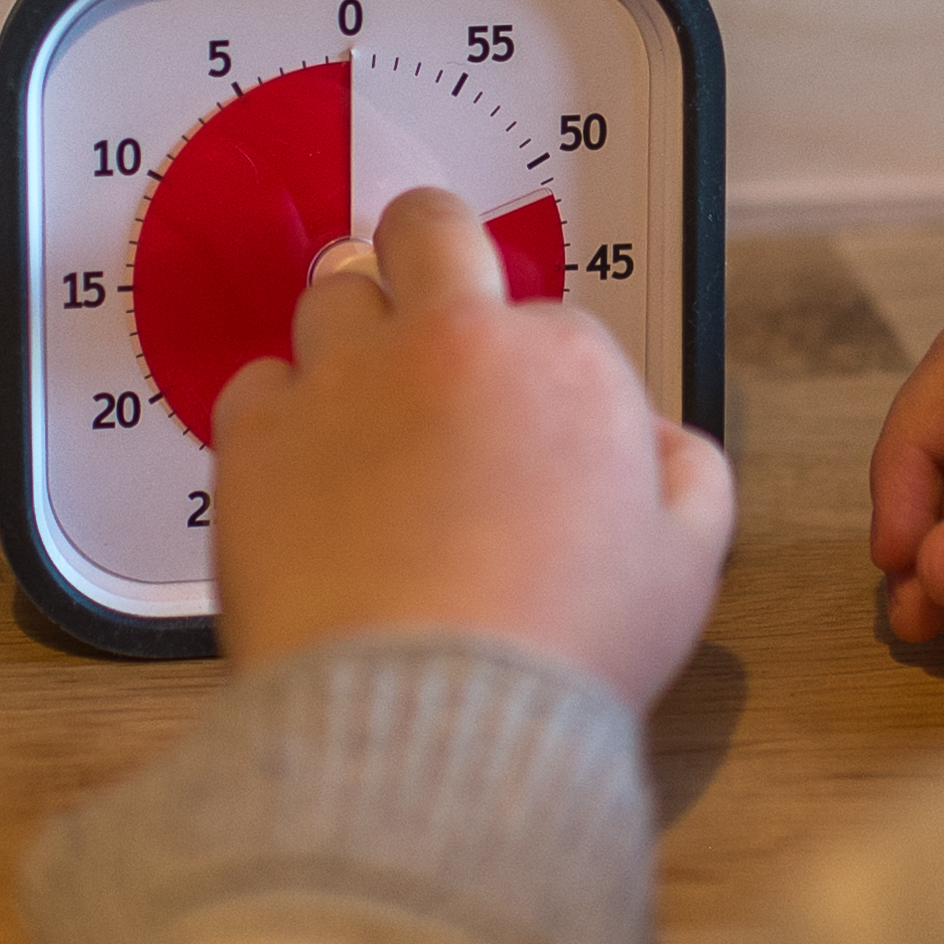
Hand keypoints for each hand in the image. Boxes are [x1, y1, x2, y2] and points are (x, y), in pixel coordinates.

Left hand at [204, 185, 738, 702]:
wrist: (426, 712)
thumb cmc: (557, 647)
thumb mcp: (689, 565)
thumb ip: (689, 475)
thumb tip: (660, 440)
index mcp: (562, 363)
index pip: (547, 317)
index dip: (537, 368)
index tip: (526, 417)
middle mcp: (448, 345)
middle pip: (428, 230)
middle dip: (429, 245)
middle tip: (426, 287)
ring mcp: (345, 382)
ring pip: (331, 294)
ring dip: (350, 336)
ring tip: (363, 409)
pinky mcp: (256, 436)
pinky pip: (254, 383)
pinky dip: (277, 416)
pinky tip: (303, 473)